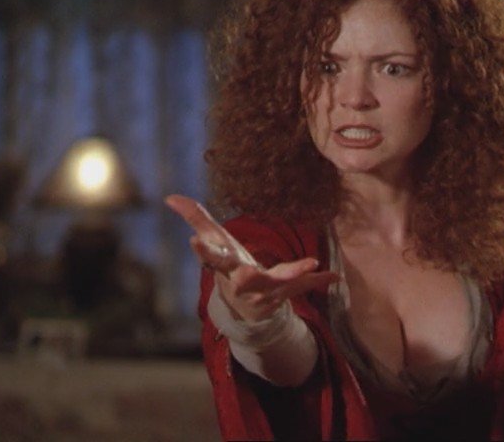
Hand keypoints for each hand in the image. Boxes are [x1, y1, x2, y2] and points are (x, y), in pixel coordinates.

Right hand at [165, 194, 338, 321]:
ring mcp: (267, 290)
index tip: (194, 242)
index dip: (204, 251)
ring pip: (279, 283)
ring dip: (293, 274)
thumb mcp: (214, 242)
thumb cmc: (229, 267)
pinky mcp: (285, 292)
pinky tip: (334, 275)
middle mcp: (244, 282)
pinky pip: (303, 286)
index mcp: (225, 268)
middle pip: (243, 279)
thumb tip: (169, 196)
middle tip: (246, 272)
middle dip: (244, 277)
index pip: (211, 259)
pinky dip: (318, 280)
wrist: (246, 308)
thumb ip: (195, 218)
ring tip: (310, 263)